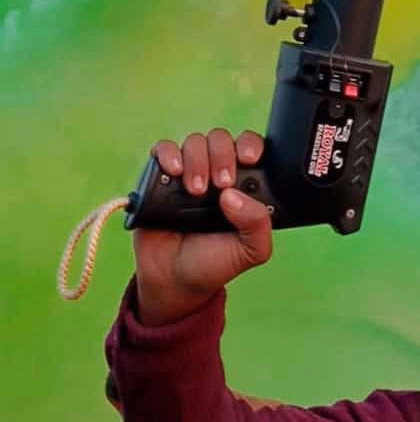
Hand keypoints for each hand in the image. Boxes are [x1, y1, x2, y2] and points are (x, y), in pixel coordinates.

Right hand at [133, 129, 271, 326]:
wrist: (173, 281)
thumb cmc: (213, 263)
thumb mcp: (250, 250)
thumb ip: (258, 223)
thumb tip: (234, 195)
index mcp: (241, 184)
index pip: (249, 147)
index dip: (250, 145)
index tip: (249, 159)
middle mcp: (215, 171)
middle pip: (220, 139)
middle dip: (222, 156)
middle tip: (221, 184)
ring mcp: (187, 172)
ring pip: (194, 142)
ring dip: (197, 160)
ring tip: (196, 190)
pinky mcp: (159, 176)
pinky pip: (162, 150)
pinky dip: (168, 154)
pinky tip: (174, 172)